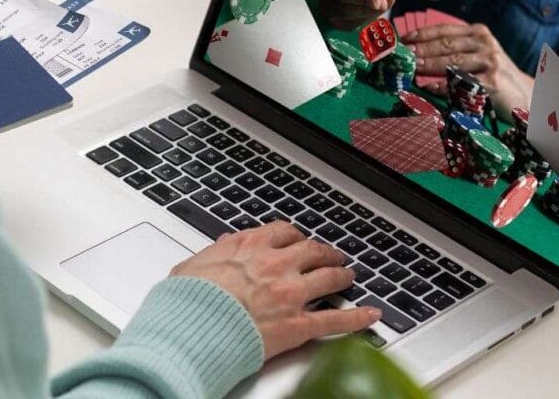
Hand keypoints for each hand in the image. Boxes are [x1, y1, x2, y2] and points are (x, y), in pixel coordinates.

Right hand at [170, 222, 380, 359]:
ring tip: (349, 276)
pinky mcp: (298, 325)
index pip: (284, 232)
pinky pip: (336, 320)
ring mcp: (290, 294)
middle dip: (325, 252)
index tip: (298, 240)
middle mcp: (276, 265)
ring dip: (342, 276)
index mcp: (250, 246)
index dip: (296, 236)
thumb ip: (213, 253)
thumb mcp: (193, 264)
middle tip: (332, 255)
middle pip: (313, 250)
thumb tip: (221, 245)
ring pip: (329, 278)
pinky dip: (358, 318)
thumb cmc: (187, 300)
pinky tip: (371, 315)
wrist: (192, 326)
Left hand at [403, 23, 533, 117]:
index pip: (445, 30)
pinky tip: (428, 87)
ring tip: (413, 68)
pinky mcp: (492, 83)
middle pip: (447, 45)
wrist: (525, 93)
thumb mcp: (478, 54)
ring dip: (429, 66)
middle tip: (404, 54)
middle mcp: (485, 43)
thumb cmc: (493, 73)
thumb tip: (417, 51)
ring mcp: (490, 62)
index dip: (422, 34)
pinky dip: (443, 86)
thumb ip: (455, 49)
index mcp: (479, 33)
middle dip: (422, 50)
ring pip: (453, 62)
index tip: (404, 39)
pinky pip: (462, 84)